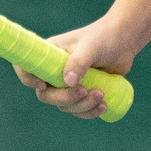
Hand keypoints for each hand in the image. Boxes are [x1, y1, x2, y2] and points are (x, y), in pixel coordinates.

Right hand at [14, 18, 139, 120]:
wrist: (123, 43)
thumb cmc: (104, 38)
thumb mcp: (91, 46)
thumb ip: (79, 61)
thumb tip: (68, 82)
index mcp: (49, 55)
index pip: (26, 67)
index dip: (28, 78)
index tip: (43, 85)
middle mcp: (54, 71)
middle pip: (46, 95)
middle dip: (65, 98)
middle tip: (84, 90)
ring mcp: (67, 84)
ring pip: (64, 105)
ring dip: (82, 105)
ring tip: (101, 93)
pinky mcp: (81, 93)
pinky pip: (78, 110)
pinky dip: (90, 112)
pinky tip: (104, 105)